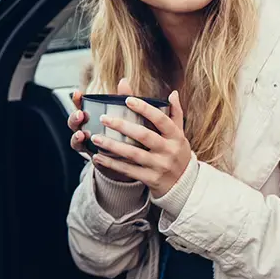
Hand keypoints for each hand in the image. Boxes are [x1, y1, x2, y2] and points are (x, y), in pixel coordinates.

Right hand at [68, 88, 133, 182]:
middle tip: (80, 114)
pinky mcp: (95, 159)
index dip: (76, 100)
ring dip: (76, 137)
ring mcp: (88, 146)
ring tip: (81, 134)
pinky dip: (90, 156)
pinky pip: (88, 158)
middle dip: (74, 118)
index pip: (80, 107)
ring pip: (76, 141)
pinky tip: (94, 154)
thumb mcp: (126, 115)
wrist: (132, 159)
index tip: (77, 92)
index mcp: (92, 119)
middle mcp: (86, 131)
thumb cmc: (128, 132)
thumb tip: (124, 81)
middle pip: (74, 124)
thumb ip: (123, 99)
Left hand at [90, 80, 189, 197]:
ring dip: (112, 145)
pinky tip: (98, 157)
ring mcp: (160, 166)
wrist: (184, 185)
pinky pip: (128, 170)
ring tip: (95, 137)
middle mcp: (169, 150)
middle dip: (123, 126)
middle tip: (103, 118)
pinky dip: (112, 164)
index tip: (127, 100)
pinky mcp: (151, 179)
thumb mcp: (180, 134)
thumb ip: (175, 113)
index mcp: (176, 136)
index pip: (161, 119)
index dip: (145, 109)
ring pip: (133, 154)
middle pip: (144, 135)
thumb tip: (173, 93)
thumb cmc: (178, 153)